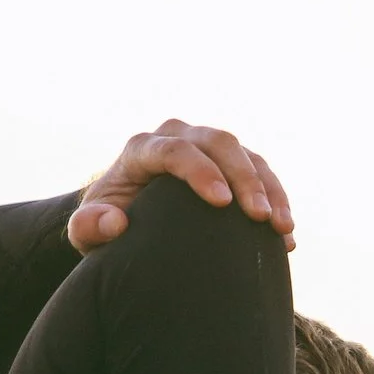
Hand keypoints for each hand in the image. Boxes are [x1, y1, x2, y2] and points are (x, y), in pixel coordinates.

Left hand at [68, 119, 295, 254]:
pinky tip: (286, 236)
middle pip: (219, 143)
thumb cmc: (108, 223)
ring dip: (270, 189)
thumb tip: (115, 222)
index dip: (201, 172)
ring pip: (248, 155)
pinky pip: (262, 172)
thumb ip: (89, 227)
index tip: (222, 203)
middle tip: (259, 216)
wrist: (130, 215)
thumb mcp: (87, 231)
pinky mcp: (233, 163)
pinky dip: (278, 201)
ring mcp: (209, 148)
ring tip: (282, 227)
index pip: (175, 149)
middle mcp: (179, 137)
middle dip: (245, 178)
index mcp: (143, 148)